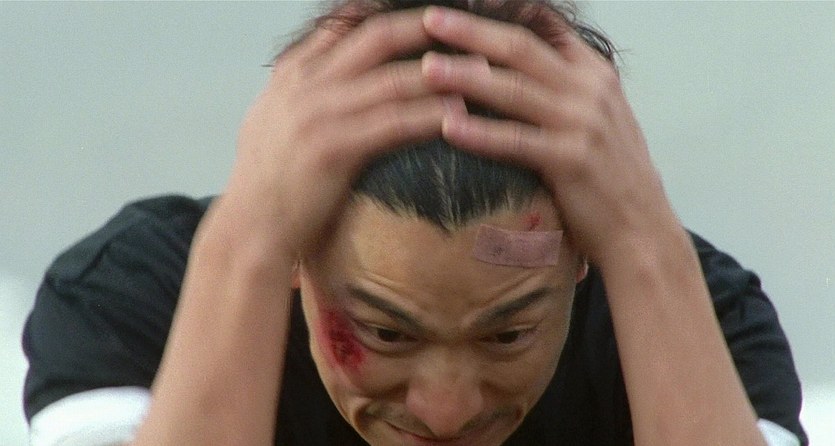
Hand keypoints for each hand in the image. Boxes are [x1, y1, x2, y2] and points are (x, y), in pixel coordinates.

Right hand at [222, 8, 463, 257]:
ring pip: (393, 79)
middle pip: (376, 36)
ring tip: (481, 71)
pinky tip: (459, 115)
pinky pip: (394, 123)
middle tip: (465, 25)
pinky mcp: (334, 148)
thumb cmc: (268, 180)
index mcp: (293, 72)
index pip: (345, 23)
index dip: (390, 12)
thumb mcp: (273, 119)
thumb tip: (328, 71)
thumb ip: (302, 90)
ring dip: (442, 73)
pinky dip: (430, 116)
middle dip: (425, 26)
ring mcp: (318, 114)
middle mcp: (305, 84)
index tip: (428, 12)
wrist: (249, 227)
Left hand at [419, 6, 680, 266]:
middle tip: (431, 19)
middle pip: (521, 48)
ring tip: (427, 69)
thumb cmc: (610, 175)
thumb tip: (515, 67)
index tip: (467, 1)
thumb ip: (564, 87)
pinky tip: (448, 127)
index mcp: (594, 73)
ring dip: (466, 76)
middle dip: (472, 31)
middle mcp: (590, 90)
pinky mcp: (572, 161)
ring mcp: (583, 124)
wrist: (642, 227)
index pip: (547, 25)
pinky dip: (480, 133)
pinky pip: (517, 142)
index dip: (506, 10)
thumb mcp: (599, 117)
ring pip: (515, 90)